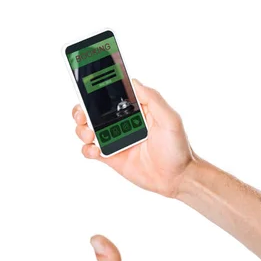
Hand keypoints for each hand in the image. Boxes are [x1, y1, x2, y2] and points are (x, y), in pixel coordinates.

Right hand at [72, 80, 194, 197]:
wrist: (177, 178)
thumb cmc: (178, 148)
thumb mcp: (170, 118)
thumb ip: (152, 99)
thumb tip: (133, 81)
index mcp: (136, 110)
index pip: (112, 94)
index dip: (97, 89)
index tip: (86, 85)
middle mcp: (123, 123)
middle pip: (94, 111)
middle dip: (82, 109)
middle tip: (83, 114)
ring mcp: (116, 139)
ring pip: (88, 129)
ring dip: (82, 129)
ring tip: (90, 134)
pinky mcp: (111, 157)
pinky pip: (91, 151)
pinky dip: (87, 149)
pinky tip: (95, 150)